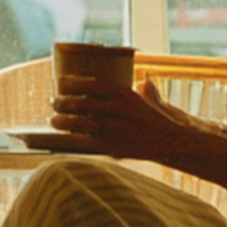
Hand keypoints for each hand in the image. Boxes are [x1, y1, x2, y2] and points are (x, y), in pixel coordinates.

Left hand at [51, 77, 197, 162]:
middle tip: (53, 101)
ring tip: (53, 120)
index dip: (73, 82)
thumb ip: (145, 89)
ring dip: (64, 122)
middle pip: (81, 104)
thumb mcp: (152, 99)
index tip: (60, 81)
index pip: (92, 85)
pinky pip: (88, 141)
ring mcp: (113, 129)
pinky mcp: (113, 146)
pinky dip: (76, 137)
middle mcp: (117, 111)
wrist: (172, 142)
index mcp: (124, 94)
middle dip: (63, 102)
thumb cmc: (160, 119)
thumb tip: (145, 80)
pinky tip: (67, 136)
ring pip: (81, 124)